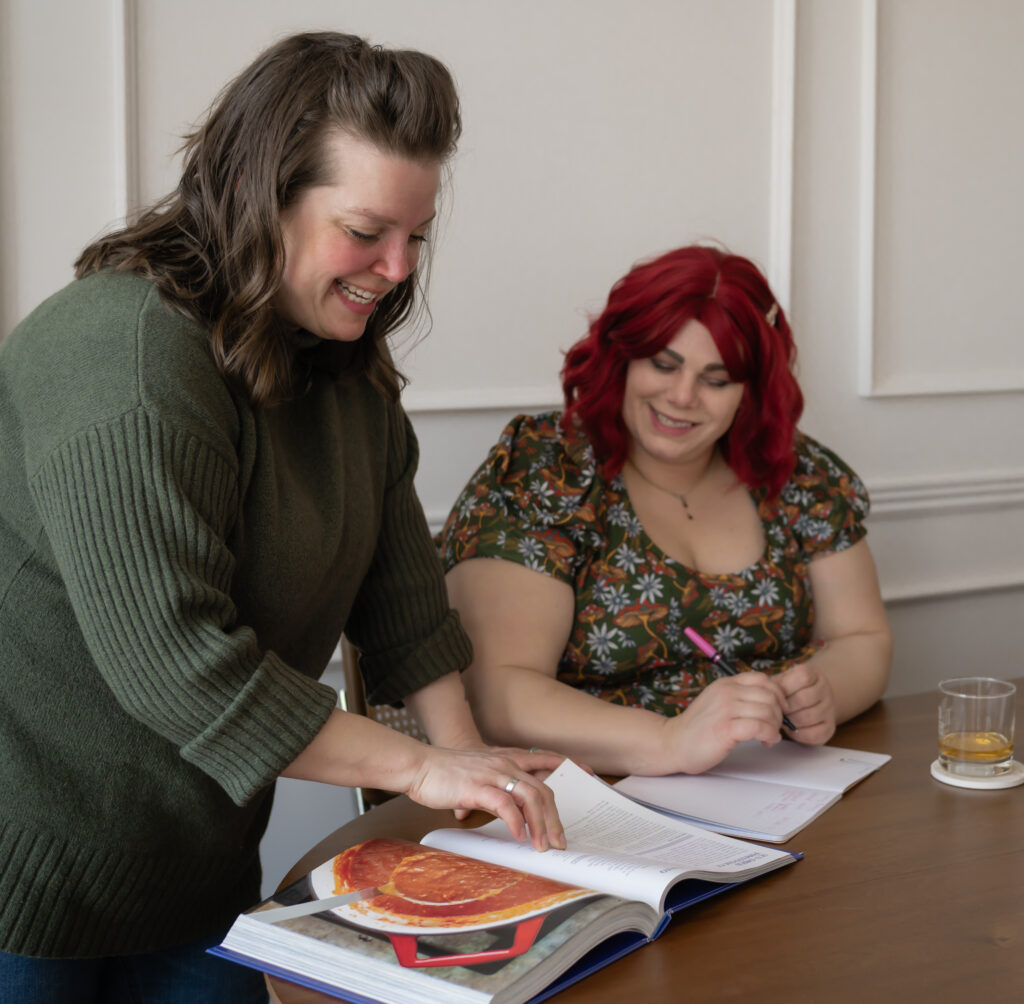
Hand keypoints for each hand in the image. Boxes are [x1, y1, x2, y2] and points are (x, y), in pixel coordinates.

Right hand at [405, 746, 567, 850]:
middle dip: (555, 817)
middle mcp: (504, 764)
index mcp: (505, 758)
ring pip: (530, 797)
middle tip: (560, 841)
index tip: (588, 773)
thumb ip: (485, 790)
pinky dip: (516, 822)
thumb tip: (483, 811)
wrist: (418, 765)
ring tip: (542, 845)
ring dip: (541, 824)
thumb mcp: (474, 775)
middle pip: (542, 789)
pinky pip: (505, 804)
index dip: (567, 766)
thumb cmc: (443, 773)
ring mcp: (492, 774)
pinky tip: (518, 836)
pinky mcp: (477, 787)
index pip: (545, 759)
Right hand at [661, 672, 785, 773]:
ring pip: (768, 712)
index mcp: (726, 683)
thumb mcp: (717, 702)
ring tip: (769, 737)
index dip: (778, 695)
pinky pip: (760, 727)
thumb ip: (739, 697)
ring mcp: (725, 709)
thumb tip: (770, 701)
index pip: (763, 679)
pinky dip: (770, 736)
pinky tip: (766, 742)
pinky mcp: (725, 728)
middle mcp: (726, 692)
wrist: (673, 743)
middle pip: (770, 696)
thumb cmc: (698, 728)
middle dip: (779, 714)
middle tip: (773, 728)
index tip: (778, 710)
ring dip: (775, 727)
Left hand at [775, 661, 836, 744]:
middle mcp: (825, 690)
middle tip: (775, 712)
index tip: (774, 696)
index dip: (784, 689)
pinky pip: (814, 734)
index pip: (801, 678)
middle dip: (785, 708)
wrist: (809, 701)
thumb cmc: (788, 691)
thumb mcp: (781, 682)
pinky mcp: (830, 727)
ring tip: (782, 720)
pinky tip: (792, 729)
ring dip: (790, 721)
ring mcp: (830, 708)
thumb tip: (760, 702)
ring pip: (808, 717)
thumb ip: (772, 687)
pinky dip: (798, 734)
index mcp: (812, 674)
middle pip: (803, 699)